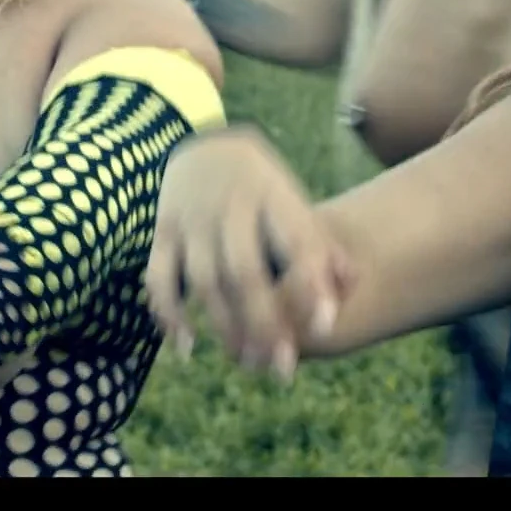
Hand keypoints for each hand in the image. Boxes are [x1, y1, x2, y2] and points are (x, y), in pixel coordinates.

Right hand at [143, 124, 353, 379]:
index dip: (310, 284)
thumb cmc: (262, 186)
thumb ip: (320, 242)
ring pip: (205, 280)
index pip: (294, 241)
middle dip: (264, 323)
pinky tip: (187, 348)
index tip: (325, 327)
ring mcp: (192, 220)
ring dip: (225, 326)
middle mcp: (230, 207)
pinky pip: (159, 276)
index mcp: (273, 196)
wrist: (204, 143)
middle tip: (283, 367)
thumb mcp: (294, 199)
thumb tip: (352, 285)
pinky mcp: (163, 231)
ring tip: (248, 361)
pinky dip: (169, 313)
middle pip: (245, 271)